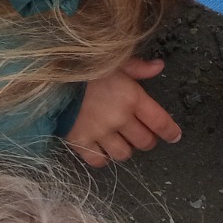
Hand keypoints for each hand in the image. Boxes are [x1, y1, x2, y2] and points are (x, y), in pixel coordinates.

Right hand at [64, 57, 181, 165]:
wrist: (47, 76)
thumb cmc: (84, 67)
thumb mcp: (113, 61)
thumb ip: (138, 68)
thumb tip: (159, 67)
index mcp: (131, 97)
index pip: (160, 121)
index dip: (170, 131)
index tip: (174, 136)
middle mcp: (119, 118)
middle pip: (144, 142)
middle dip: (146, 140)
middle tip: (140, 134)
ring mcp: (100, 133)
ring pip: (124, 154)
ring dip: (126, 149)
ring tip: (120, 140)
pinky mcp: (80, 142)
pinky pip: (99, 161)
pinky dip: (102, 158)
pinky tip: (101, 149)